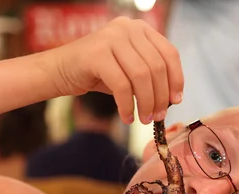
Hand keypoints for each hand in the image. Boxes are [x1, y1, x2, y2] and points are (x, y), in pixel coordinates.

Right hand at [55, 16, 183, 124]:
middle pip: (156, 67)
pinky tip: (126, 117)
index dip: (176, 78)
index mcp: (140, 28)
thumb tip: (172, 98)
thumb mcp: (130, 70)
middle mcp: (127, 28)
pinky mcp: (96, 53)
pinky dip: (127, 105)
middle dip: (160, 96)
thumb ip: (150, 76)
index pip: (169, 53)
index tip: (175, 100)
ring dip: (146, 103)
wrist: (62, 70)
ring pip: (141, 76)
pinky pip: (121, 85)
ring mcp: (111, 37)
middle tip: (157, 116)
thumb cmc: (99, 73)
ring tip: (144, 119)